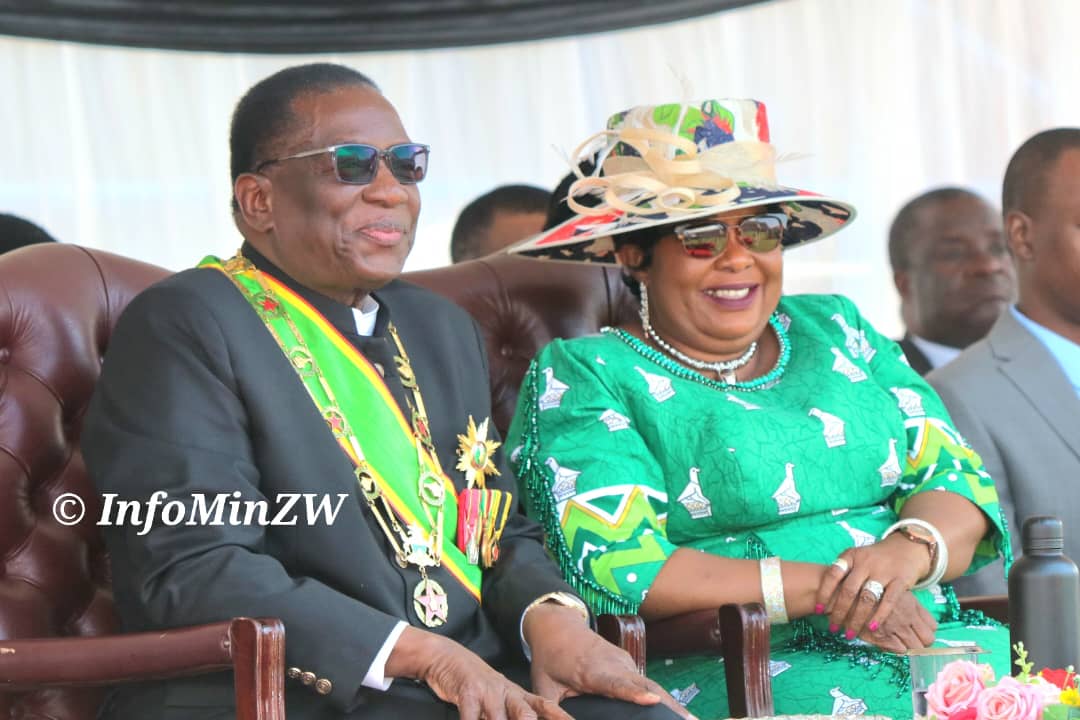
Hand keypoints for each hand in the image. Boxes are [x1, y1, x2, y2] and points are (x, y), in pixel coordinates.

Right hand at [391, 626, 570, 719]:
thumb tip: (529, 719)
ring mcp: (487, 693)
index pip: (543, 706)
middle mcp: (505, 693)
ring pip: (498, 718)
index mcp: (516, 694)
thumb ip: (515, 710)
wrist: (448, 657)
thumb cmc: (476, 682)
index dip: (559, 716)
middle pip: (525, 713)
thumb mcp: (499, 694)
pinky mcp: (467, 693)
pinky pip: (470, 717)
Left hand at [524, 603, 694, 719]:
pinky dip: (663, 699)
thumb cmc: (550, 658)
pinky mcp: (629, 665)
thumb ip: (550, 709)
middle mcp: (613, 665)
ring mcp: (624, 663)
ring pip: (652, 685)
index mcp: (591, 672)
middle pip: (644, 686)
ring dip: (671, 703)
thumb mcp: (543, 684)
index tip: (652, 701)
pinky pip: (648, 684)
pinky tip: (677, 715)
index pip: (615, 685)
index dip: (633, 694)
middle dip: (667, 704)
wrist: (558, 626)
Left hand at [816, 534, 931, 638]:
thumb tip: (822, 598)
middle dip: (839, 612)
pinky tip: (871, 628)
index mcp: (851, 556)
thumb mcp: (856, 558)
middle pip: (848, 591)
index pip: (832, 574)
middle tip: (833, 628)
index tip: (818, 610)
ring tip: (849, 633)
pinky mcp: (900, 580)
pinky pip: (888, 601)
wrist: (905, 548)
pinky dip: (878, 616)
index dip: (824, 593)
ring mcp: (883, 571)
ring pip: (866, 599)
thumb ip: (843, 572)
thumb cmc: (874, 558)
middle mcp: (865, 562)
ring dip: (856, 619)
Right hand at [857, 590, 937, 653]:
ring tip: (897, 641)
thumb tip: (920, 621)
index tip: (917, 631)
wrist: (843, 591)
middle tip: (910, 639)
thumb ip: (908, 605)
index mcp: (911, 603)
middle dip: (921, 641)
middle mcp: (906, 616)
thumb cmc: (867, 591)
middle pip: (928, 639)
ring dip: (909, 646)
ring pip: (916, 647)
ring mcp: (895, 627)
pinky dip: (895, 648)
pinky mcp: (881, 636)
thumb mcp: (892, 591)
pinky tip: (886, 641)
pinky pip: (900, 651)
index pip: (932, 626)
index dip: (926, 630)